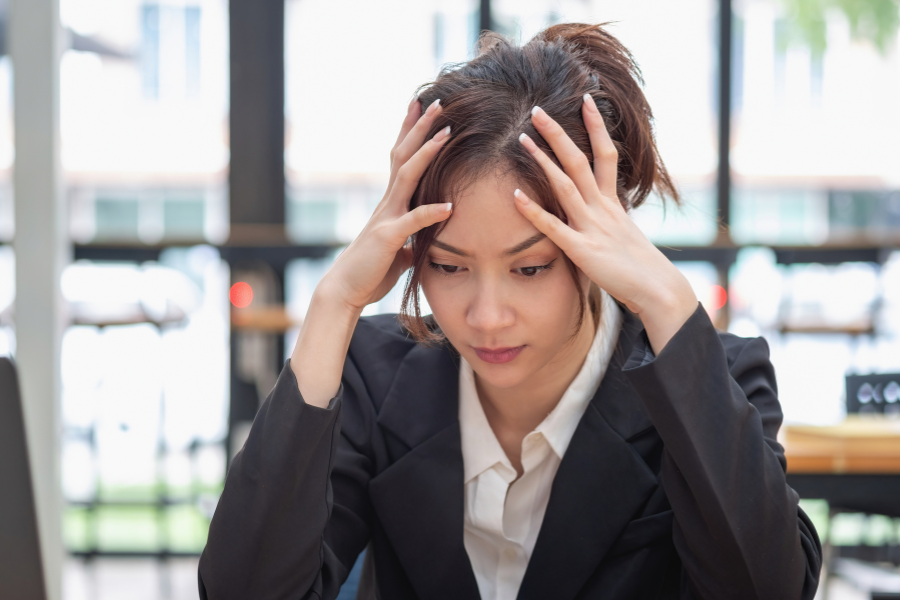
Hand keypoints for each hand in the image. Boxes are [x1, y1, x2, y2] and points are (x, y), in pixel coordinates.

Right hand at [318, 97, 453, 312]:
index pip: (402, 159)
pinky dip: (431, 212)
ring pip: (406, 176)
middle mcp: (387, 203)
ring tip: (446, 133)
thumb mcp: (397, 250)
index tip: (424, 107)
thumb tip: (421, 239)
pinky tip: (449, 205)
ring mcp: (386, 217)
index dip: (412, 132)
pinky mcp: (388, 237)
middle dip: (420, 128)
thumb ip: (410, 239)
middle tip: (437, 101)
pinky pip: (412, 222)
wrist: (345, 290)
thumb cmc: (370, 271)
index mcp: (390, 203)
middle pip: (403, 155)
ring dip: (426, 153)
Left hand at [512, 95, 697, 353]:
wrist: (659, 290)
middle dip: (559, 134)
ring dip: (543, 161)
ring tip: (523, 138)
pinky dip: (534, 210)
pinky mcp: (582, 249)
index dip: (596, 127)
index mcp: (613, 203)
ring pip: (566, 185)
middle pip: (580, 161)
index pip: (606, 154)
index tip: (586, 100)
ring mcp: (593, 226)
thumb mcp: (623, 235)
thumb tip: (597, 213)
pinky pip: (554, 226)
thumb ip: (608, 220)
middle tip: (537, 110)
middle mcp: (603, 208)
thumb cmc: (639, 267)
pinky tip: (515, 194)